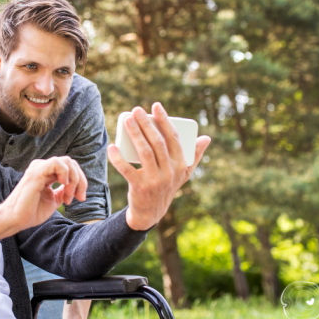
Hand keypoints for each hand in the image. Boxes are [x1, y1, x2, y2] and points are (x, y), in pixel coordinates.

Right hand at [0, 156, 87, 238]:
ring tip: (68, 194)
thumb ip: (63, 191)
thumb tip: (75, 189)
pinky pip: (56, 163)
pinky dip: (65, 173)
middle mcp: (43, 168)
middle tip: (78, 197)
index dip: (80, 182)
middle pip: (71, 163)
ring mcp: (39, 168)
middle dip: (80, 180)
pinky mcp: (36, 172)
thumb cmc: (31, 212)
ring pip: (67, 161)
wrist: (16, 219)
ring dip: (74, 178)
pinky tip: (63, 185)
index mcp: (47, 173)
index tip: (80, 198)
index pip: (70, 168)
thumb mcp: (53, 200)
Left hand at [107, 103, 210, 230]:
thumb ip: (194, 155)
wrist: (151, 213)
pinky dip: (119, 159)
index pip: (174, 138)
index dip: (165, 120)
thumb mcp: (183, 173)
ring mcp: (155, 181)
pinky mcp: (140, 188)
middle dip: (146, 124)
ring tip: (127, 120)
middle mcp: (170, 172)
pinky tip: (112, 147)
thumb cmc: (167, 186)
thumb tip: (206, 138)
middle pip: (158, 143)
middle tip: (136, 110)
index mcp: (181, 165)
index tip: (156, 106)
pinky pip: (128, 170)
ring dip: (135, 134)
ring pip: (144, 153)